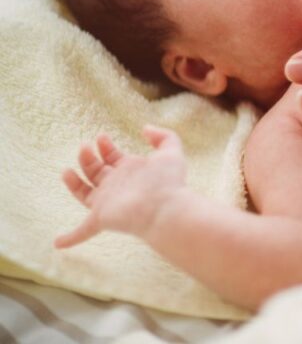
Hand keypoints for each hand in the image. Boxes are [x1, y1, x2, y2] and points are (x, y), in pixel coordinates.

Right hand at [55, 127, 187, 247]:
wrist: (166, 209)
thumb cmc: (169, 182)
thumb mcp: (171, 152)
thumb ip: (164, 136)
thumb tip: (145, 129)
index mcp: (131, 171)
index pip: (113, 157)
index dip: (105, 146)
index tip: (101, 136)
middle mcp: (118, 186)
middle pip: (97, 171)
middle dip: (88, 157)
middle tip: (84, 146)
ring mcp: (108, 202)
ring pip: (85, 193)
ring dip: (74, 182)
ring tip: (67, 171)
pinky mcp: (101, 218)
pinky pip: (83, 231)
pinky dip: (71, 237)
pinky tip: (58, 243)